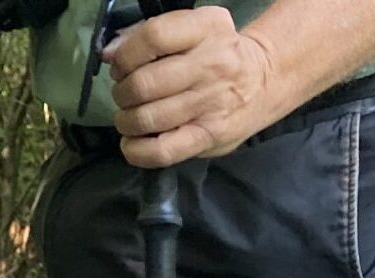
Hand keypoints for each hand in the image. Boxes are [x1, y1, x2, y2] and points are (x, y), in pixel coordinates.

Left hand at [106, 9, 285, 166]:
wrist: (264, 81)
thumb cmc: (216, 55)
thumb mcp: (193, 31)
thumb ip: (150, 37)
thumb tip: (109, 54)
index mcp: (207, 28)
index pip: (153, 37)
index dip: (125, 56)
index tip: (121, 66)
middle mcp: (213, 63)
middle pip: (143, 83)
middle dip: (122, 93)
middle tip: (126, 96)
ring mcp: (212, 102)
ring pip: (146, 118)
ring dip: (126, 121)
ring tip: (131, 117)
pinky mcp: (209, 136)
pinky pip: (159, 152)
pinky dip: (135, 150)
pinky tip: (133, 142)